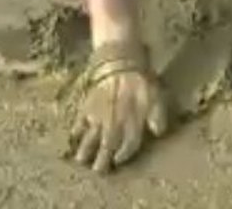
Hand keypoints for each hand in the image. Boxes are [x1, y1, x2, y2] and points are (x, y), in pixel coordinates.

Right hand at [67, 42, 168, 172]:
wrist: (119, 61)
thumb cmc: (141, 79)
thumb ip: (157, 116)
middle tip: (97, 170)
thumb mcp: (156, 96)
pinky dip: (76, 131)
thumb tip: (157, 133)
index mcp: (132, 123)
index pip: (128, 146)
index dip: (124, 155)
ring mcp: (98, 117)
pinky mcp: (86, 107)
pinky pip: (79, 123)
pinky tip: (73, 137)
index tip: (118, 161)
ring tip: (81, 161)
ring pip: (90, 139)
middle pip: (106, 147)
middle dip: (101, 160)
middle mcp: (114, 125)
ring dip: (85, 150)